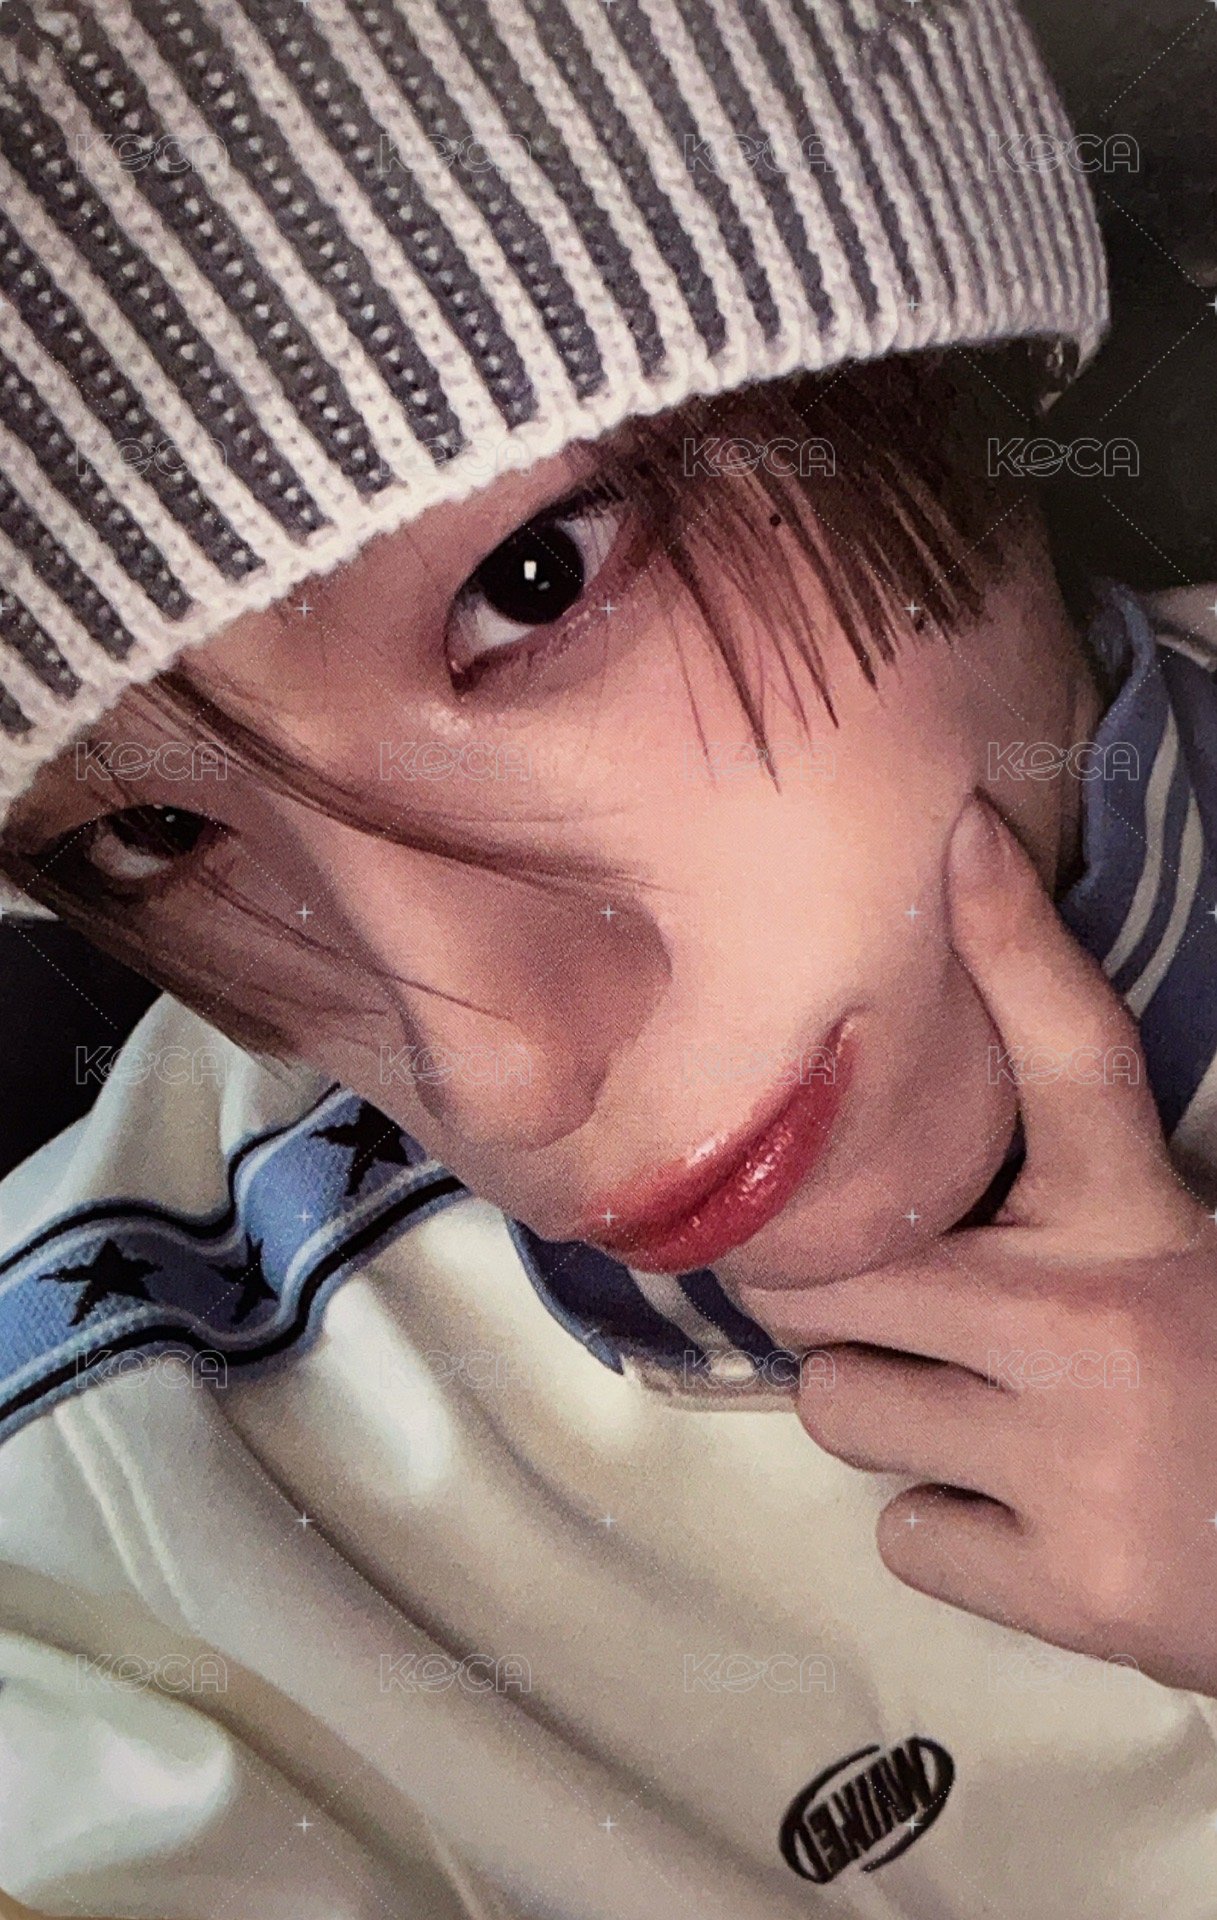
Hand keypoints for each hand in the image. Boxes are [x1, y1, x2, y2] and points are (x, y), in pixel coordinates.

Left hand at [735, 794, 1216, 1695]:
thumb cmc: (1211, 1390)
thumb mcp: (1160, 1258)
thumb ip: (1054, 1210)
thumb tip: (882, 1172)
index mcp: (1145, 1218)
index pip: (1079, 1052)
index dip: (1014, 938)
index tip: (958, 834)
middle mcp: (1103, 1315)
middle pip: (829, 1272)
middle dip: (828, 1300)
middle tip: (888, 1311)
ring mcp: (1083, 1450)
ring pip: (840, 1405)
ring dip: (889, 1417)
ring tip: (981, 1422)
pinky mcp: (1071, 1581)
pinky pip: (901, 1533)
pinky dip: (948, 1532)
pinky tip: (1026, 1519)